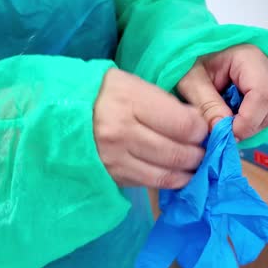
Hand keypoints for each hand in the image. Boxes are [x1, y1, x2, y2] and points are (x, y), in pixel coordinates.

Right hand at [94, 68, 207, 187]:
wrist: (63, 114)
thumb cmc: (106, 93)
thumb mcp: (135, 84)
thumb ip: (167, 103)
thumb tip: (199, 124)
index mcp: (129, 100)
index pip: (184, 125)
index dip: (201, 130)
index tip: (204, 129)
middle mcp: (121, 131)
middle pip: (177, 153)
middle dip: (198, 154)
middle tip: (204, 150)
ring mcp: (115, 158)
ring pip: (166, 174)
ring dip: (188, 171)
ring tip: (195, 163)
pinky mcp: (112, 176)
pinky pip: (151, 183)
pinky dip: (170, 181)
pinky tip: (178, 174)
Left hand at [177, 44, 267, 140]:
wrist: (190, 51)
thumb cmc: (189, 59)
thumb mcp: (190, 80)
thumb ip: (206, 106)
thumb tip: (223, 133)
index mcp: (250, 58)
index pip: (261, 96)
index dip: (246, 122)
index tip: (225, 135)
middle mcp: (267, 68)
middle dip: (244, 128)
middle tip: (219, 133)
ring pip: (267, 116)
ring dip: (244, 127)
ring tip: (220, 122)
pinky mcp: (265, 90)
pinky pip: (262, 115)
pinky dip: (244, 123)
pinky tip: (226, 116)